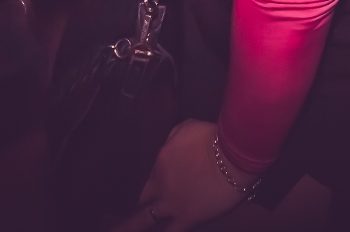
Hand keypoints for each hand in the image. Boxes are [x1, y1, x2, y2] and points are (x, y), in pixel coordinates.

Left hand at [112, 120, 246, 231]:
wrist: (232, 156)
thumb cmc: (213, 137)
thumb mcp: (187, 128)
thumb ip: (173, 139)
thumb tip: (170, 145)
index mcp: (161, 160)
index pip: (148, 174)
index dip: (149, 180)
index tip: (148, 186)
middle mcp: (161, 184)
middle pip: (141, 197)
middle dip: (135, 202)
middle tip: (123, 211)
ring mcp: (171, 203)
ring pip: (144, 219)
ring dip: (130, 225)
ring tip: (116, 231)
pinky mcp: (187, 218)